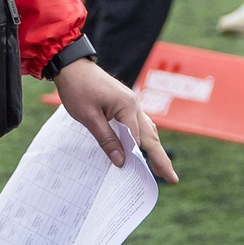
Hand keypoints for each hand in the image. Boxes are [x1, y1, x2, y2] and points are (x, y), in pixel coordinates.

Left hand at [54, 57, 177, 182]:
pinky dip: (144, 137)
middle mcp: (134, 105)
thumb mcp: (89, 117)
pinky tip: (144, 146)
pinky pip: (139, 123)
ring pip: (147, 129)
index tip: (152, 177)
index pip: (139, 140)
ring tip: (162, 168)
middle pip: (150, 136)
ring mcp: (131, 103)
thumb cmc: (78, 89)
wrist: (71, 65)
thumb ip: (106, 139)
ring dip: (154, 148)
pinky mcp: (124, 102)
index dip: (145, 159)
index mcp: (127, 107)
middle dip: (161, 158)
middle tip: (172, 179)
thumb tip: (121, 162)